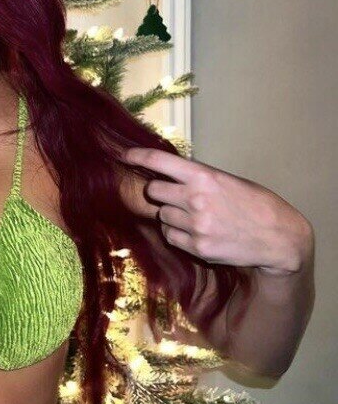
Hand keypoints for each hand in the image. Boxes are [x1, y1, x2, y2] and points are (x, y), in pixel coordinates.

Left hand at [120, 147, 313, 276]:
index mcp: (204, 176)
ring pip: (162, 216)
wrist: (278, 236)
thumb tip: (167, 174)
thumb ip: (197, 177)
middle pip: (154, 191)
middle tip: (175, 195)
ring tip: (196, 216)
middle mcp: (195, 199)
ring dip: (171, 214)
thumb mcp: (227, 180)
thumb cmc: (254, 203)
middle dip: (160, 192)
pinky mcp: (198, 248)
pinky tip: (197, 232)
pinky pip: (171, 237)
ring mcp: (196, 225)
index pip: (159, 162)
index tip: (125, 155)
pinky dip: (178, 234)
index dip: (138, 156)